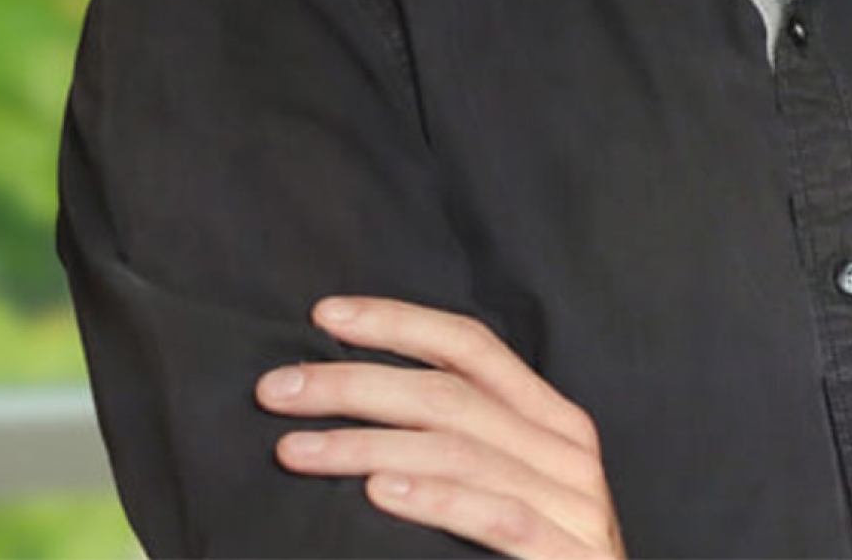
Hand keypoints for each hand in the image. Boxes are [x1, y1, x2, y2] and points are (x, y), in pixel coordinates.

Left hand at [257, 296, 625, 559]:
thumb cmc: (539, 554)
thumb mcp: (512, 485)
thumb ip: (465, 443)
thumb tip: (359, 405)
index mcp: (552, 420)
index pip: (472, 347)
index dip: (399, 323)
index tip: (325, 315)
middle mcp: (566, 450)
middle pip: (451, 395)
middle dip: (356, 384)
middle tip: (278, 390)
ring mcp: (573, 504)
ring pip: (461, 452)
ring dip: (368, 446)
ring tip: (297, 449)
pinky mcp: (568, 557)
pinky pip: (499, 517)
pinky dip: (437, 501)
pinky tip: (381, 493)